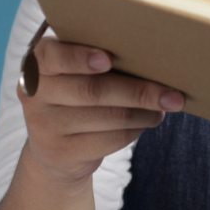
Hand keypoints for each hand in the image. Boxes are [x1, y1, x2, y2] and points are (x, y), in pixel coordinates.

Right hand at [18, 35, 184, 184]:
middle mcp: (35, 93)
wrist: (55, 148)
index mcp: (39, 62)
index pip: (54, 56)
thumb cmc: (78, 94)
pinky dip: (136, 130)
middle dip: (139, 91)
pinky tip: (146, 122)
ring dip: (145, 112)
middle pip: (93, 90)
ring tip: (165, 106)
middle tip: (174, 95)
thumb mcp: (77, 72)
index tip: (108, 59)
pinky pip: (110, 139)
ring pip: (109, 117)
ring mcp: (44, 126)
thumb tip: (154, 58)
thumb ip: (99, 60)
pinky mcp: (61, 153)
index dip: (80, 57)